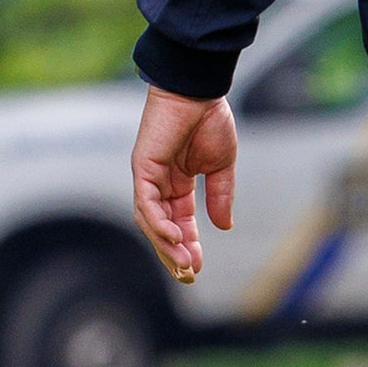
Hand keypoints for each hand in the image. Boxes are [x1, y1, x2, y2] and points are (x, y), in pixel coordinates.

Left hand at [131, 87, 239, 283]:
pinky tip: (174, 236)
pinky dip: (158, 221)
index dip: (189, 245)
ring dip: (165, 243)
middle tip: (188, 275)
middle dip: (174, 253)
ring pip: (150, 220)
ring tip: (183, 262)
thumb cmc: (210, 120)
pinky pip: (146, 202)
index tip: (199, 267)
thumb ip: (221, 195)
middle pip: (162, 227)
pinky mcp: (143, 167)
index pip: (181, 222)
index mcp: (178, 183)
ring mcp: (148, 177)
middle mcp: (160, 183)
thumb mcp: (222, 166)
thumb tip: (225, 226)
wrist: (199, 91)